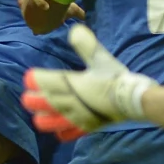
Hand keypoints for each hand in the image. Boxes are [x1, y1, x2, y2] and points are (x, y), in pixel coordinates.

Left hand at [21, 25, 155, 140]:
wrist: (135, 100)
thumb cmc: (116, 78)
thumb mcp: (101, 58)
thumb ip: (86, 45)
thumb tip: (75, 30)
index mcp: (72, 83)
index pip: (46, 82)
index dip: (35, 80)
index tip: (29, 77)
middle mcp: (71, 102)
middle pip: (44, 103)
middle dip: (34, 100)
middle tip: (29, 97)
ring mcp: (78, 117)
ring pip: (52, 121)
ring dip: (43, 118)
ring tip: (39, 116)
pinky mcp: (87, 127)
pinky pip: (69, 133)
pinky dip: (62, 132)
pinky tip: (59, 131)